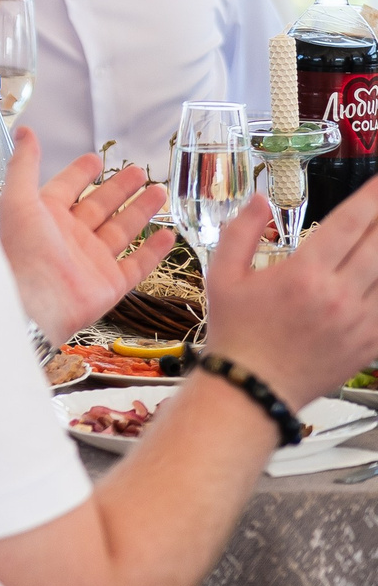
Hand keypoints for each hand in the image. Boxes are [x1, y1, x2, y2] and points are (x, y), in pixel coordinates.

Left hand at [0, 132, 173, 339]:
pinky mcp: (110, 284)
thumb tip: (25, 128)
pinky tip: (168, 233)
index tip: (95, 158)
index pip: (66, 188)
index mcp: (46, 216)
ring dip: (141, 211)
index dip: (80, 173)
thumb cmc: (23, 249)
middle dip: (119, 189)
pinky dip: (153, 250)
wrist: (35, 302)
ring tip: (160, 190)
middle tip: (139, 170)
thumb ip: (24, 164)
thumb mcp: (19, 199)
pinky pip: (137, 265)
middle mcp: (70, 237)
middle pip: (100, 207)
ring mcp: (92, 261)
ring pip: (122, 230)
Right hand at [206, 181, 377, 410]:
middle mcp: (338, 296)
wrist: (251, 388)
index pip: (350, 223)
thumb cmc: (235, 332)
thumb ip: (242, 231)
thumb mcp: (222, 275)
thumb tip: (259, 199)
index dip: (372, 197)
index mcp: (304, 275)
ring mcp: (360, 322)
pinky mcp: (370, 343)